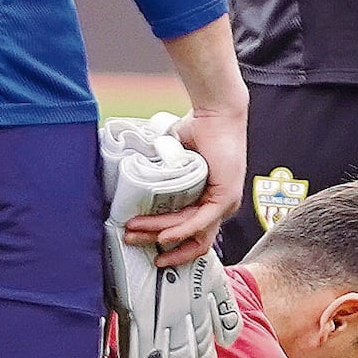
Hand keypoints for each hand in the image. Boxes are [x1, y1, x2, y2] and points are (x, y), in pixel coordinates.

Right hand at [129, 94, 246, 263]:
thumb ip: (161, 179)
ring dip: (158, 231)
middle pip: (190, 239)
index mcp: (209, 200)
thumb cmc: (197, 131)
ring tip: (134, 230)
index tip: (143, 242)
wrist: (215, 113)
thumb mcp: (174, 163)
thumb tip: (132, 188)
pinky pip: (201, 222)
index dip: (168, 245)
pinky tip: (163, 236)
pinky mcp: (225, 197)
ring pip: (189, 230)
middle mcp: (219, 206)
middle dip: (155, 241)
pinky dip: (181, 231)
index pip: (191, 234)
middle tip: (131, 238)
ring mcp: (225, 204)